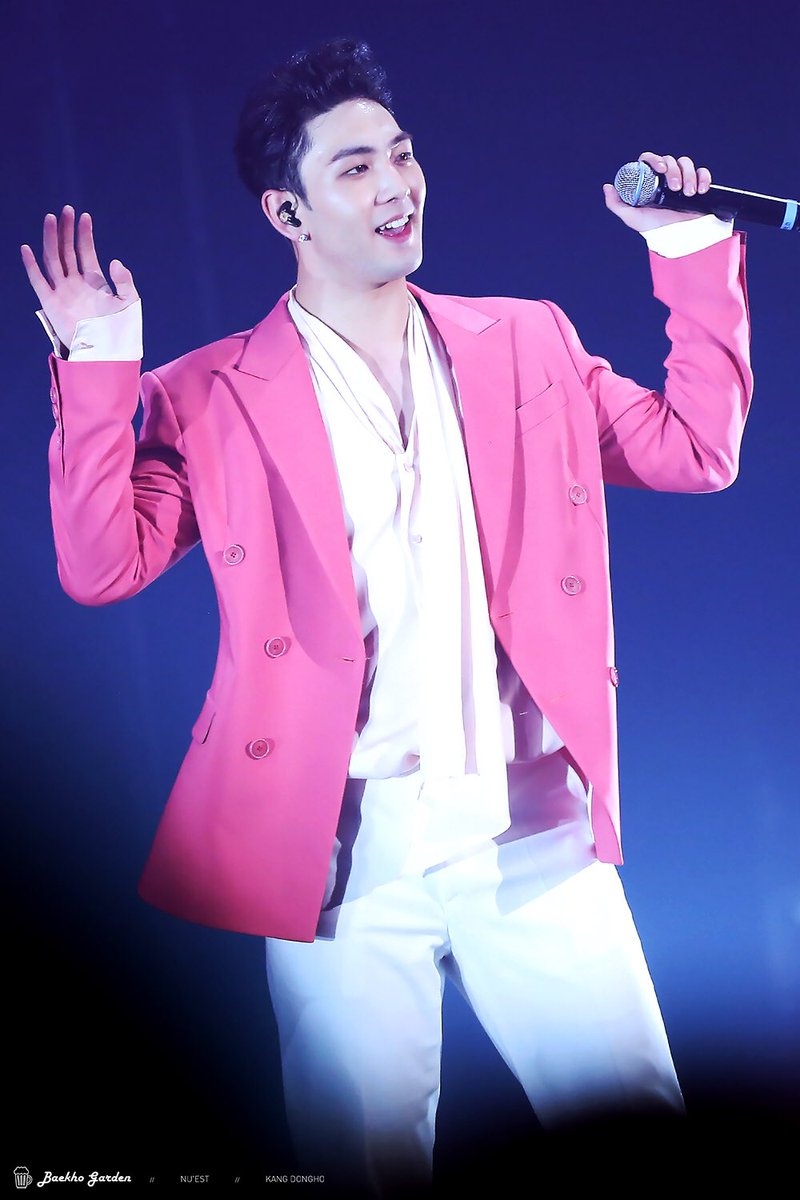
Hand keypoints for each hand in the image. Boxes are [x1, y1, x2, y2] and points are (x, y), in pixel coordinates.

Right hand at [21, 206, 138, 349]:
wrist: (106, 355)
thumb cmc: (121, 332)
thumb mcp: (130, 303)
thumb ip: (126, 281)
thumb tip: (114, 261)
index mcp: (94, 282)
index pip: (86, 252)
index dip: (84, 234)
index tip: (85, 216)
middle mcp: (76, 284)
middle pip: (67, 250)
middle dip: (66, 230)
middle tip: (66, 209)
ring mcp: (62, 292)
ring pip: (53, 259)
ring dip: (51, 239)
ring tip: (50, 219)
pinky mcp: (51, 304)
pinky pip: (38, 281)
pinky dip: (32, 265)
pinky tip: (27, 248)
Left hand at [603, 152, 712, 231]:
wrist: (677, 239)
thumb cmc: (653, 229)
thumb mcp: (632, 218)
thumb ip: (617, 204)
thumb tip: (608, 186)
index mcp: (650, 181)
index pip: (650, 160)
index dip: (655, 159)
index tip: (661, 169)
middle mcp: (665, 178)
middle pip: (670, 160)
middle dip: (675, 172)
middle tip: (676, 188)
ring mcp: (682, 180)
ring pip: (687, 163)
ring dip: (689, 175)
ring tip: (689, 194)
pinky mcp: (697, 185)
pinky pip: (703, 172)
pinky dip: (704, 177)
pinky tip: (701, 190)